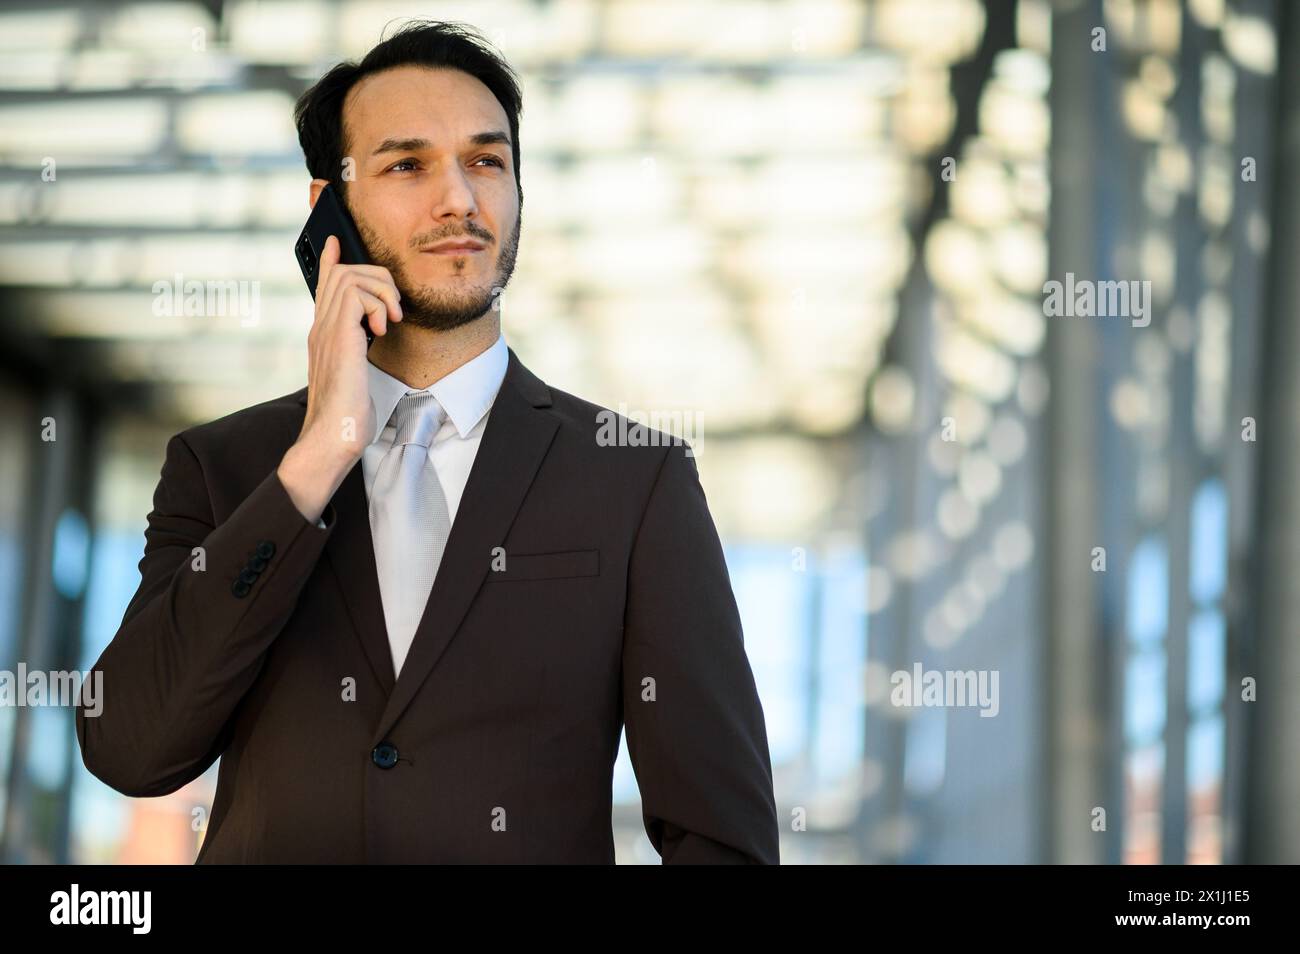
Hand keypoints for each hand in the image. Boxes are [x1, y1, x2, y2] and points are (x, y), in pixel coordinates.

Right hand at [299, 234, 402, 466]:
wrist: (331, 437)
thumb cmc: (346, 416)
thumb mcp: (356, 376)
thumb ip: (358, 353)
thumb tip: (372, 340)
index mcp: (324, 335)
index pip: (324, 286)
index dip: (333, 259)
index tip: (337, 241)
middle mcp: (321, 328)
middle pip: (342, 272)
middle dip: (378, 277)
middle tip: (394, 310)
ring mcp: (326, 331)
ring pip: (351, 276)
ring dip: (381, 290)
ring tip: (390, 320)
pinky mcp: (338, 337)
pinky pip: (355, 294)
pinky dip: (377, 304)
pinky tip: (381, 330)